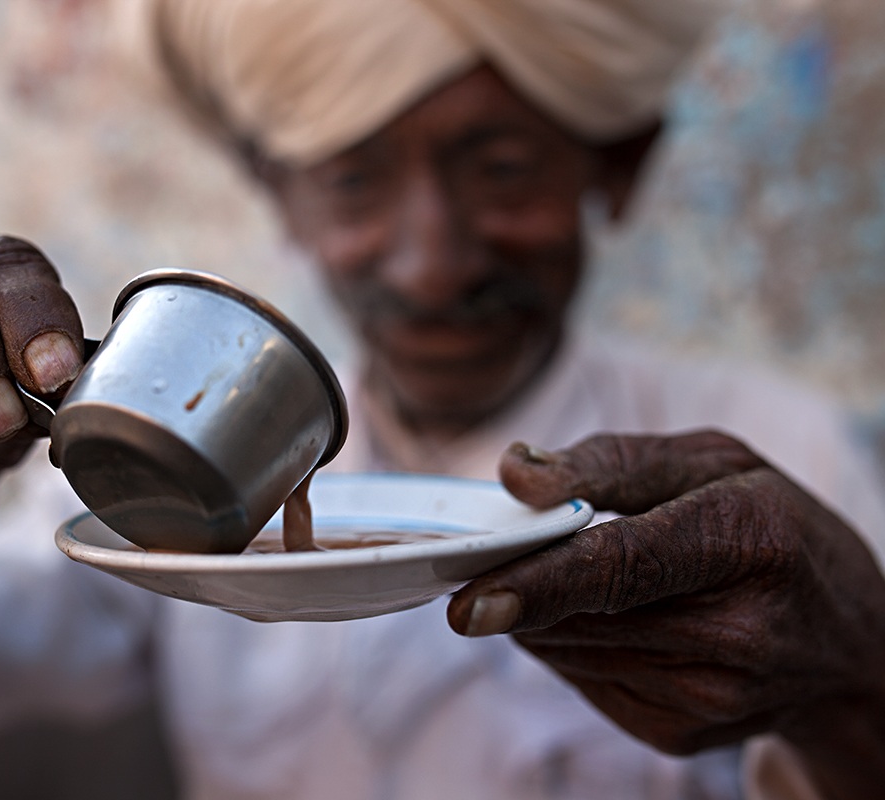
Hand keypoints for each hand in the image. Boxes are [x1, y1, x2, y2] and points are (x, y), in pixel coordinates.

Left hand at [446, 431, 884, 799]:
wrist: (850, 643)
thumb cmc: (771, 528)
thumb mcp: (712, 463)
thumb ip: (609, 461)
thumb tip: (513, 475)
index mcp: (745, 540)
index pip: (620, 567)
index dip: (538, 583)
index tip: (467, 602)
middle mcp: (735, 632)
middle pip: (578, 612)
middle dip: (519, 581)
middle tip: (495, 549)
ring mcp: (710, 696)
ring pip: (567, 649)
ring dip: (542, 610)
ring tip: (576, 575)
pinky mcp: (680, 734)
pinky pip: (580, 680)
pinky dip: (570, 642)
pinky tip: (613, 618)